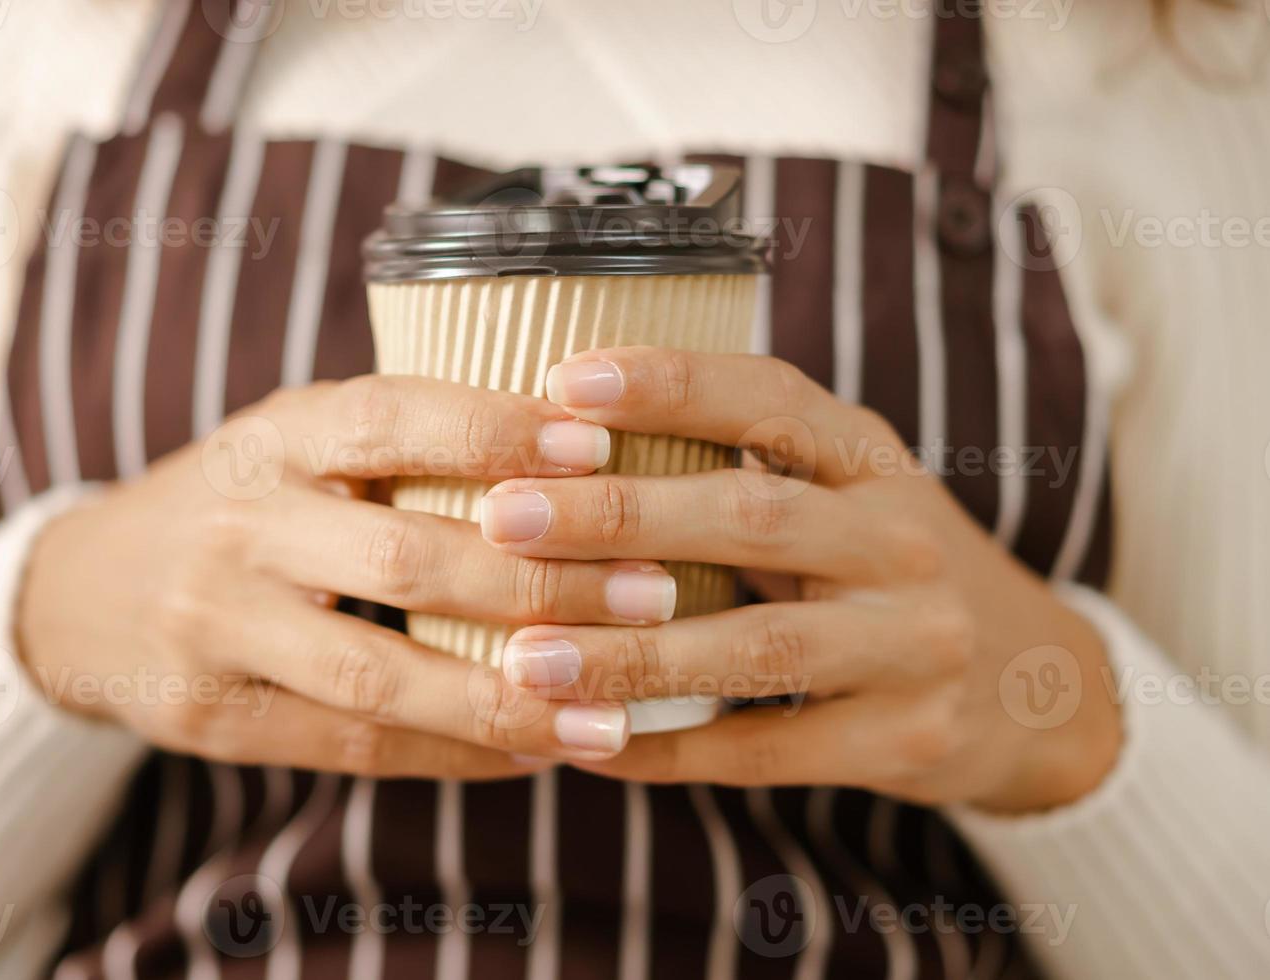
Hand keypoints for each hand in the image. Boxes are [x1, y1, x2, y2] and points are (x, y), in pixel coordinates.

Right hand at [17, 376, 664, 779]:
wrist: (87, 589)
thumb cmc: (246, 500)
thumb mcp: (300, 441)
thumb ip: (405, 445)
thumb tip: (587, 459)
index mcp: (273, 434)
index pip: (388, 417)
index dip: (493, 431)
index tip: (598, 450)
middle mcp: (240, 524)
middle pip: (401, 557)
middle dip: (538, 582)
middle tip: (651, 591)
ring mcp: (217, 628)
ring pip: (379, 675)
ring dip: (507, 697)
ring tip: (611, 710)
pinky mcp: (212, 718)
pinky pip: (354, 748)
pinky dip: (454, 753)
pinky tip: (538, 748)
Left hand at [480, 347, 1121, 811]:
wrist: (1035, 684)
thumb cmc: (887, 568)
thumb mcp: (846, 492)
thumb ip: (744, 465)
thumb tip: (562, 435)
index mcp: (874, 458)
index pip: (772, 398)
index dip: (670, 384)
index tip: (562, 381)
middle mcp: (904, 538)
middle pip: (754, 516)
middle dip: (621, 515)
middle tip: (506, 518)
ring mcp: (916, 643)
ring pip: (760, 646)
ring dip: (632, 653)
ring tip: (526, 657)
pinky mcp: (909, 738)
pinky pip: (771, 749)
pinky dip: (673, 749)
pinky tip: (588, 744)